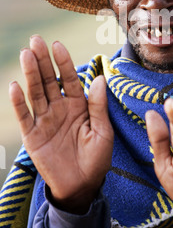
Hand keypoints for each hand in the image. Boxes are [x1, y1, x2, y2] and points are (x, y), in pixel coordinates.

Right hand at [9, 35, 113, 213]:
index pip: (69, 78)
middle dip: (42, 60)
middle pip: (49, 80)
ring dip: (30, 74)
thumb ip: (98, 106)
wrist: (82, 187)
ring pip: (36, 92)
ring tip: (26, 54)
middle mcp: (60, 108)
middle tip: (35, 40)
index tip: (57, 45)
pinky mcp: (33, 135)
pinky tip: (15, 86)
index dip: (63, 62)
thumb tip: (100, 78)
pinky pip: (25, 116)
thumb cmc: (97, 159)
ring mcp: (45, 120)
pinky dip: (19, 102)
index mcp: (78, 105)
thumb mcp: (103, 132)